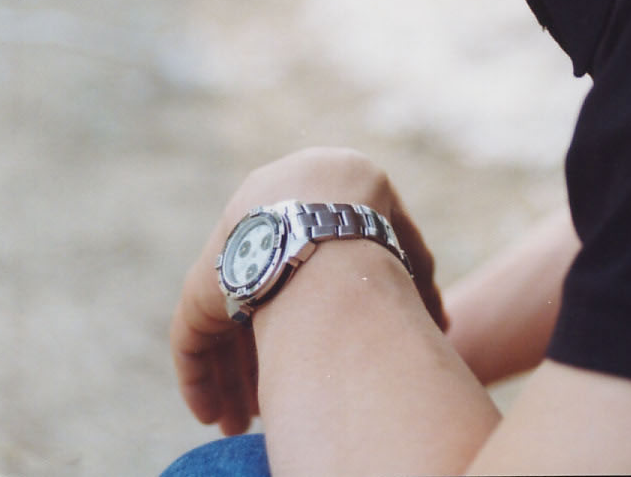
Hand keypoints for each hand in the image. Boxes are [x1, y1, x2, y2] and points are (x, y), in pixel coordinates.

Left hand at [169, 147, 446, 434]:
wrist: (327, 213)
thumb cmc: (374, 226)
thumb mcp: (401, 243)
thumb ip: (411, 270)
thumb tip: (437, 317)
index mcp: (296, 206)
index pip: (295, 276)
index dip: (307, 320)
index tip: (318, 359)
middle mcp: (254, 226)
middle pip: (256, 305)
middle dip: (262, 357)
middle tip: (267, 403)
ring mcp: (224, 255)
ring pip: (222, 329)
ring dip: (231, 379)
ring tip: (240, 425)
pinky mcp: (199, 287)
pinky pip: (193, 340)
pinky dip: (201, 379)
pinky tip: (212, 414)